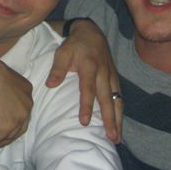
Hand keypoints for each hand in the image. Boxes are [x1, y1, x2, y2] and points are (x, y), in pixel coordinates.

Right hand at [0, 53, 32, 146]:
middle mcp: (27, 103)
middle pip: (20, 124)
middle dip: (7, 131)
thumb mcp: (0, 79)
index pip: (21, 108)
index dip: (11, 117)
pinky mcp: (8, 125)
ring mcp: (20, 116)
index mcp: (26, 89)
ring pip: (8, 132)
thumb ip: (0, 93)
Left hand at [46, 19, 121, 141]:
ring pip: (117, 100)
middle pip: (108, 99)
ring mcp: (111, 76)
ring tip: (117, 138)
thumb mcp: (62, 52)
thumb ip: (57, 69)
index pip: (88, 90)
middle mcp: (103, 73)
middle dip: (110, 119)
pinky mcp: (115, 78)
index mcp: (90, 67)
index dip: (86, 106)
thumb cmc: (75, 44)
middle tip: (111, 137)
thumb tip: (50, 85)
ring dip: (118, 119)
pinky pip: (120, 97)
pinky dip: (120, 111)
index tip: (84, 122)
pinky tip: (119, 124)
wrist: (91, 31)